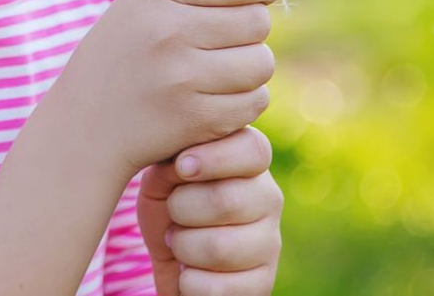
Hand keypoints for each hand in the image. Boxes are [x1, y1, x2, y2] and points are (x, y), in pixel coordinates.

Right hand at [55, 0, 279, 179]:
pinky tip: (215, 97)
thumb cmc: (128, 49)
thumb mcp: (154, 0)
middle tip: (227, 38)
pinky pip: (255, 102)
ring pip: (262, 63)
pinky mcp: (194, 119)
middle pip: (258, 22)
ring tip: (221, 68)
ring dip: (251, 67)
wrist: (87, 121)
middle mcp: (168, 29)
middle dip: (252, 30)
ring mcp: (181, 77)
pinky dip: (244, 101)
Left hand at [137, 124, 282, 294]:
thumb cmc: (168, 196)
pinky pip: (220, 289)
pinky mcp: (264, 283)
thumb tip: (183, 163)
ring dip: (182, 246)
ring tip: (179, 240)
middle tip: (173, 211)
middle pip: (227, 201)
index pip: (253, 150)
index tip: (181, 167)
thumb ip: (176, 154)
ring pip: (220, 248)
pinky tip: (188, 271)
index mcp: (249, 159)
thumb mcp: (163, 169)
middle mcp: (268, 197)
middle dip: (181, 208)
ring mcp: (270, 242)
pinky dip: (188, 282)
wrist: (170, 251)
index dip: (214, 159)